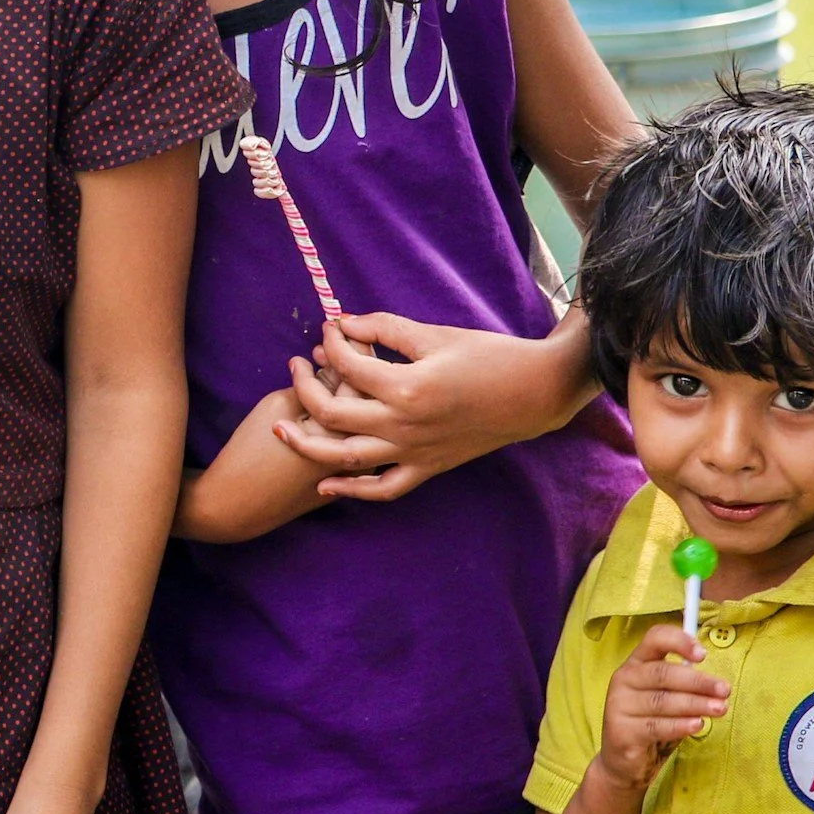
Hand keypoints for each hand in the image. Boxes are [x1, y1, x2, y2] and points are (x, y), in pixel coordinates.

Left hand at [271, 312, 594, 500]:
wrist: (533, 393)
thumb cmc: (488, 357)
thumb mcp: (435, 335)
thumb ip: (386, 328)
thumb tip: (344, 323)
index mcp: (407, 387)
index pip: (348, 365)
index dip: (331, 343)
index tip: (328, 329)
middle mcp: (405, 425)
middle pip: (333, 412)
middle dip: (305, 386)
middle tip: (295, 365)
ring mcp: (415, 452)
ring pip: (346, 458)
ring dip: (308, 444)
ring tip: (280, 430)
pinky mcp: (428, 468)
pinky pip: (384, 487)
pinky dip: (352, 490)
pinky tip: (325, 484)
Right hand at [596, 623, 728, 795]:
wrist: (623, 762)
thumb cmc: (651, 723)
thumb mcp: (666, 698)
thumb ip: (684, 685)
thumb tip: (717, 683)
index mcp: (636, 663)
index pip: (654, 639)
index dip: (679, 641)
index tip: (703, 655)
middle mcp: (624, 679)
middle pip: (663, 673)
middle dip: (698, 681)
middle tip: (724, 690)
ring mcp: (618, 705)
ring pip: (662, 701)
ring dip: (695, 704)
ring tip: (719, 709)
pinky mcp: (621, 731)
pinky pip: (656, 726)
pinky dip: (680, 725)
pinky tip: (697, 725)